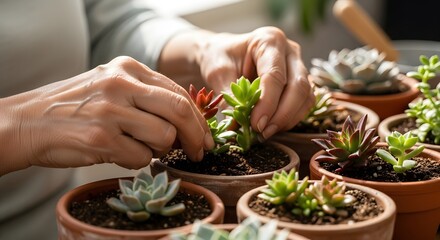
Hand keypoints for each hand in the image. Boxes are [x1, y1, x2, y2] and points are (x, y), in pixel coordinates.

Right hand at [0, 56, 213, 174]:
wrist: (27, 121)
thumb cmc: (75, 107)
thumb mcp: (111, 86)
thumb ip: (147, 96)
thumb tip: (186, 123)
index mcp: (128, 68)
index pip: (178, 93)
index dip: (198, 119)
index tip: (206, 137)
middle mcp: (121, 84)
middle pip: (179, 111)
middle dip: (196, 136)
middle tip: (198, 152)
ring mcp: (111, 110)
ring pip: (164, 137)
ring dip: (158, 150)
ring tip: (137, 146)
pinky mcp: (101, 137)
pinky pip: (141, 157)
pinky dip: (136, 161)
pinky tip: (116, 152)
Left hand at [160, 27, 314, 139]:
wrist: (221, 54)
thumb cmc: (219, 58)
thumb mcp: (218, 73)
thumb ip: (230, 96)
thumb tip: (239, 124)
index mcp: (269, 40)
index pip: (275, 75)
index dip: (268, 103)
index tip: (256, 124)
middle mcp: (289, 50)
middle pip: (298, 86)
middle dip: (282, 114)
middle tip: (263, 132)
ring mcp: (298, 65)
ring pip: (305, 96)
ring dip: (288, 119)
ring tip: (266, 133)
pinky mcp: (299, 80)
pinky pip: (304, 103)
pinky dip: (291, 118)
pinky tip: (273, 127)